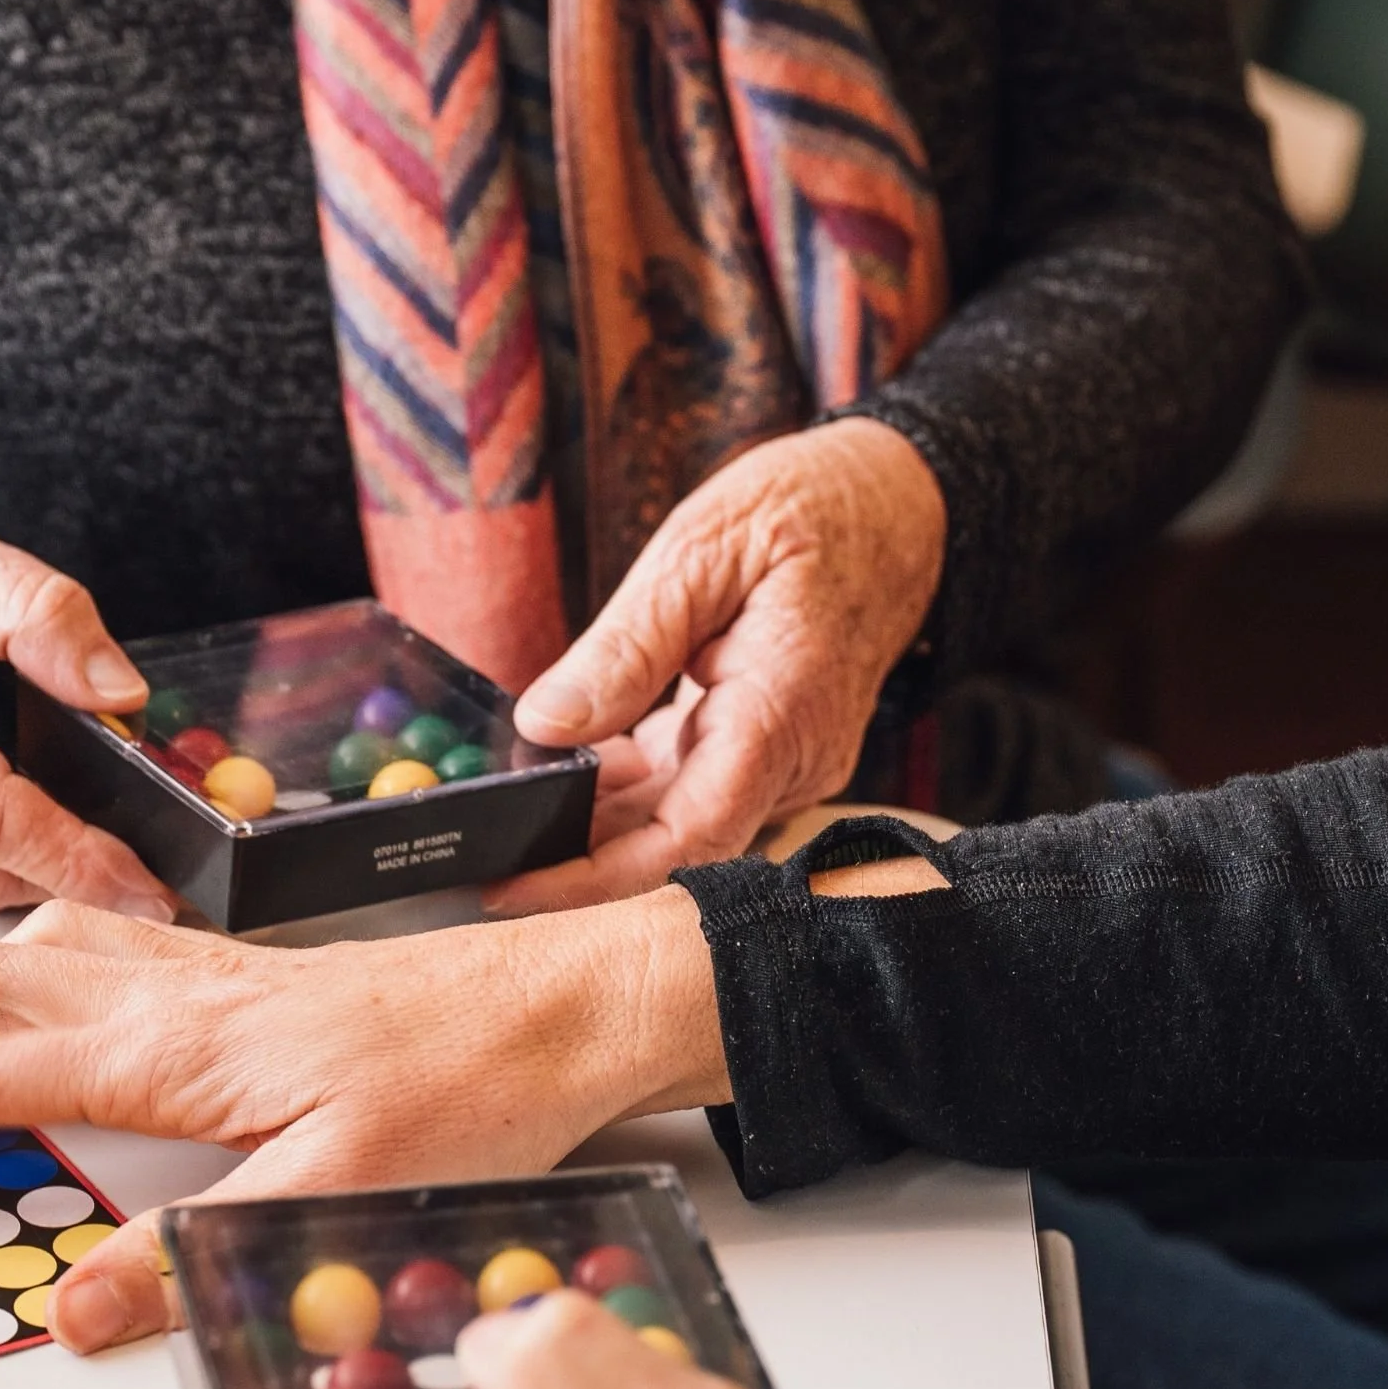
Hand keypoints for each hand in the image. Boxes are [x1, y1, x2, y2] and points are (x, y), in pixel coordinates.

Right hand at [0, 888, 727, 1347]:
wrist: (558, 1002)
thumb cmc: (470, 1086)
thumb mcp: (333, 1199)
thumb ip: (189, 1252)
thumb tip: (62, 1308)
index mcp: (171, 1045)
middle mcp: (171, 990)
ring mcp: (203, 971)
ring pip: (22, 953)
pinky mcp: (240, 975)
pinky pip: (90, 945)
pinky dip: (16, 972)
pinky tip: (34, 1006)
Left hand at [489, 417, 944, 913]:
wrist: (905, 501)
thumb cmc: (814, 509)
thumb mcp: (702, 553)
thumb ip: (625, 648)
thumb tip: (544, 727)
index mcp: (782, 715)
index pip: (686, 840)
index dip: (594, 879)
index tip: (512, 887)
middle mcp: (796, 760)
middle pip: (676, 848)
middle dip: (577, 862)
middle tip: (482, 854)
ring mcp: (790, 763)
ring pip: (680, 825)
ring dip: (599, 827)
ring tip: (511, 811)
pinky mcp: (774, 752)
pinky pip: (695, 792)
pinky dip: (632, 791)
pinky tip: (575, 771)